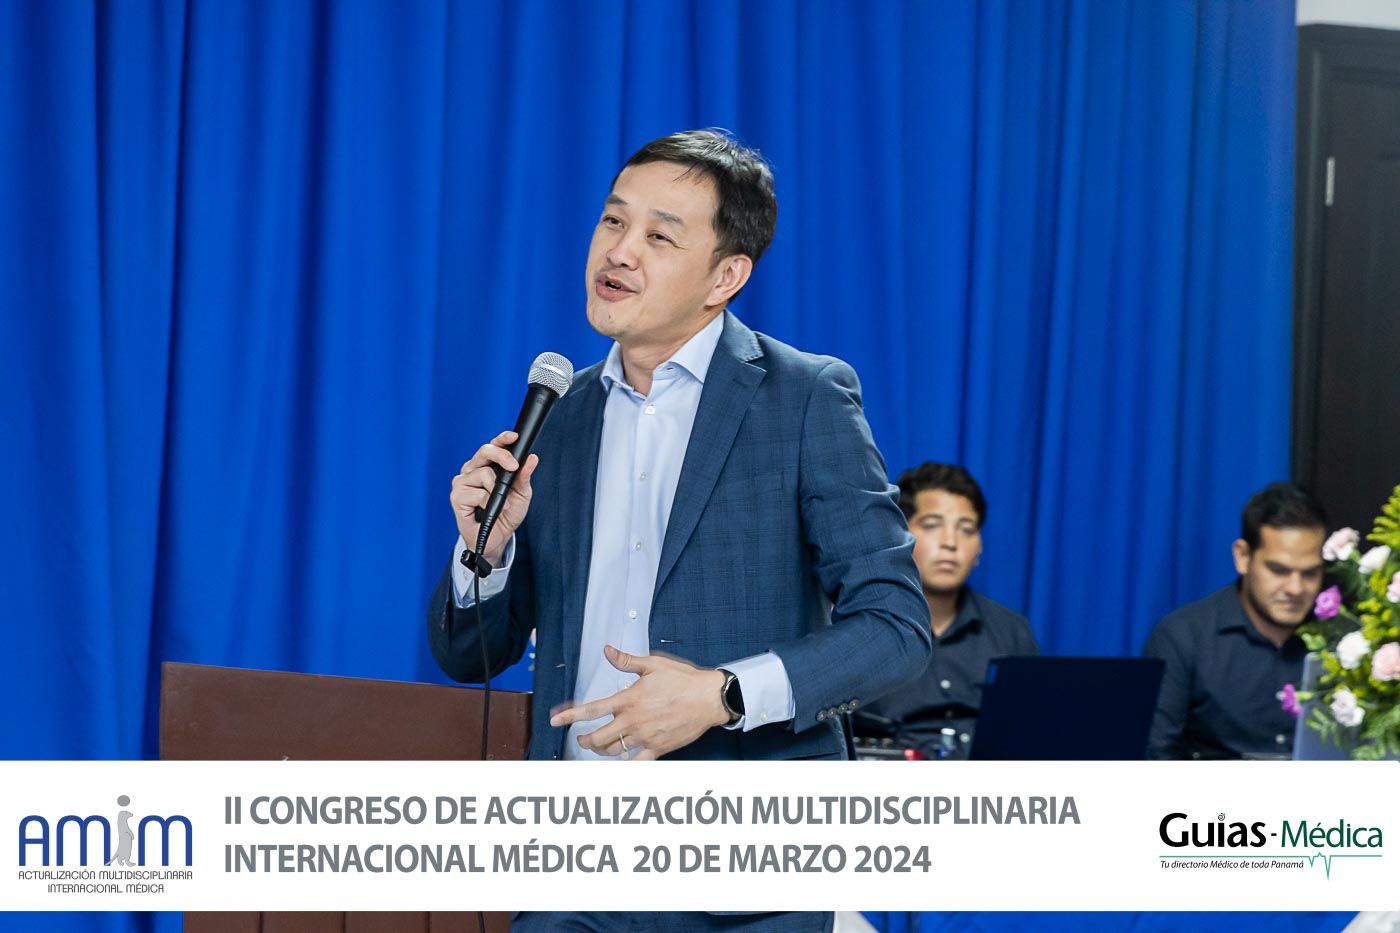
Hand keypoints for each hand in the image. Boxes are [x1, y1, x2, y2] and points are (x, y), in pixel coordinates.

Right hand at [450, 430, 539, 564]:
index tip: (514, 437)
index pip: (493, 446)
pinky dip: (488, 502)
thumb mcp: (521, 494)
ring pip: (483, 473)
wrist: (496, 538)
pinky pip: (477, 493)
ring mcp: (462, 482)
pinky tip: (489, 509)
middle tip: (513, 467)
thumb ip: (524, 476)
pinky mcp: (457, 497)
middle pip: (484, 451)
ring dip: (498, 489)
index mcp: (487, 465)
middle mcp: (472, 469)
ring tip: (503, 503)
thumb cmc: (506, 513)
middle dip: (502, 456)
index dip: (502, 439)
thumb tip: (532, 458)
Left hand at [551, 646, 729, 759]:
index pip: (591, 709)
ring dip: (600, 751)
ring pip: (613, 751)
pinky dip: (623, 765)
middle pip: (597, 737)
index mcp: (629, 699)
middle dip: (584, 739)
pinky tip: (619, 761)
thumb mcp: (653, 665)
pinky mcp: (657, 748)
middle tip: (580, 738)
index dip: (570, 715)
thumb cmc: (682, 680)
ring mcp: (645, 736)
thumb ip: (626, 661)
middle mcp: (633, 720)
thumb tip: (607, 650)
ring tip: (597, 747)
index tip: (555, 720)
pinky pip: (635, 763)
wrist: (708, 698)